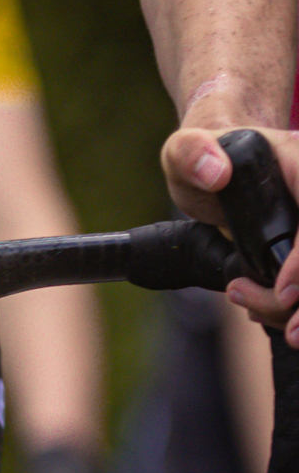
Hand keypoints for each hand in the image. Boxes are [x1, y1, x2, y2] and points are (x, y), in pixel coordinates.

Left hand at [161, 121, 298, 337]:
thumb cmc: (202, 157)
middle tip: (275, 323)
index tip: (282, 291)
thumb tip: (216, 173)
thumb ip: (192, 153)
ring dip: (296, 308)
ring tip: (249, 307)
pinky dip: (292, 306)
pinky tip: (261, 309)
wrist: (215, 170)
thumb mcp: (184, 150)